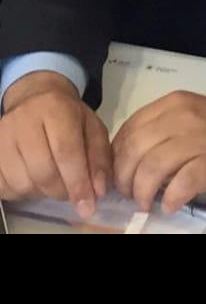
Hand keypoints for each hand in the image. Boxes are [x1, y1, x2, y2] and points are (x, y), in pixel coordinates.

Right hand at [0, 72, 111, 216]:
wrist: (35, 98)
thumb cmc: (68, 116)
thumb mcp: (92, 128)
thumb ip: (99, 159)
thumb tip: (98, 191)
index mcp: (55, 108)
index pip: (66, 151)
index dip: (78, 182)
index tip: (87, 205)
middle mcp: (24, 120)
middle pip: (43, 171)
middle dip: (61, 190)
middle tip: (70, 190)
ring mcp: (3, 136)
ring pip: (23, 183)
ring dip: (42, 192)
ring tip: (52, 180)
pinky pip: (5, 186)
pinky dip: (22, 192)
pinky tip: (33, 179)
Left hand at [111, 91, 205, 213]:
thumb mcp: (191, 120)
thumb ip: (164, 133)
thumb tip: (131, 164)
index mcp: (173, 105)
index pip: (128, 130)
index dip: (116, 159)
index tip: (119, 178)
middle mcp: (182, 116)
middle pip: (134, 149)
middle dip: (124, 179)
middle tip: (131, 196)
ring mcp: (199, 138)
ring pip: (152, 167)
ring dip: (143, 192)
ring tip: (148, 204)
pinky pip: (181, 183)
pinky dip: (170, 199)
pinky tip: (170, 206)